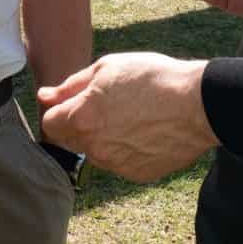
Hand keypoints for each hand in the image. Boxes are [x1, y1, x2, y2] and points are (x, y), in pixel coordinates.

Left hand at [36, 52, 216, 182]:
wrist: (198, 105)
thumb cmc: (153, 78)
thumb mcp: (107, 69)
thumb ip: (70, 86)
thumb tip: (44, 96)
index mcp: (83, 118)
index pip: (49, 124)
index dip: (58, 111)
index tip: (73, 103)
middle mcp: (95, 147)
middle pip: (68, 141)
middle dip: (77, 125)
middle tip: (104, 107)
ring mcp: (117, 164)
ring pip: (95, 152)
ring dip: (101, 138)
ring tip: (129, 116)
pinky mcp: (137, 175)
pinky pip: (120, 163)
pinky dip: (125, 150)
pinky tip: (144, 132)